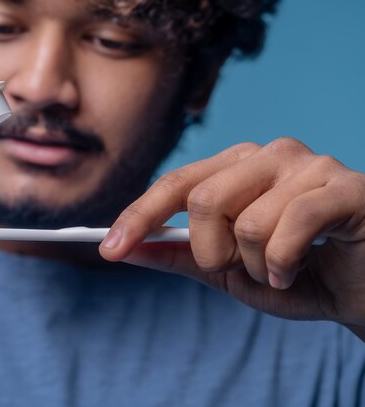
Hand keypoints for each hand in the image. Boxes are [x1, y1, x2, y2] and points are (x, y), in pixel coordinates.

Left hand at [100, 138, 364, 339]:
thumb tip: (126, 249)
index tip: (108, 250)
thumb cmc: (298, 276)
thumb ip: (179, 255)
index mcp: (236, 167)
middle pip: (203, 201)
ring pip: (246, 222)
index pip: (175, 184)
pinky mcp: (345, 186)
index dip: (137, 217)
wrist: (364, 292)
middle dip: (212, 253)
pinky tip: (301, 270)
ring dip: (255, 266)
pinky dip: (285, 265)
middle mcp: (268, 154)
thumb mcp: (227, 272)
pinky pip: (288, 228)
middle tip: (241, 270)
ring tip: (281, 269)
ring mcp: (308, 164)